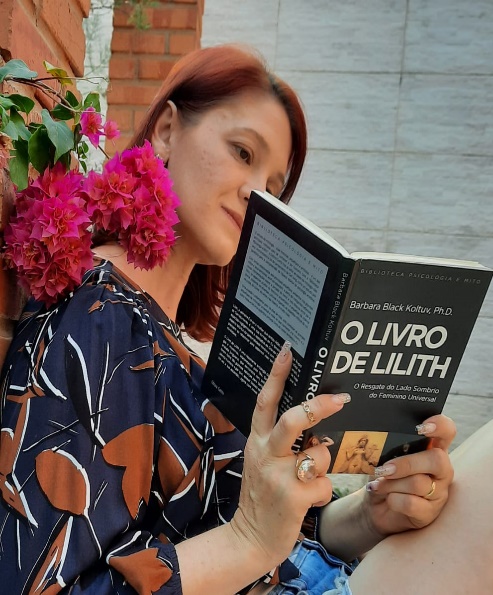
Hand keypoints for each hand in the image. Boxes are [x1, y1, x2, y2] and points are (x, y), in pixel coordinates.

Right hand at [230, 345, 349, 568]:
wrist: (250, 538)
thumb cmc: (263, 495)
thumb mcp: (264, 462)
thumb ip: (285, 443)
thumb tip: (319, 430)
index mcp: (257, 441)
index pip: (265, 402)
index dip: (276, 375)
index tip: (287, 350)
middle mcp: (265, 454)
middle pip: (293, 420)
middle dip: (318, 408)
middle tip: (340, 399)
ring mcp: (279, 476)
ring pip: (319, 453)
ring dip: (323, 464)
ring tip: (309, 479)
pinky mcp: (294, 497)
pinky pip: (325, 483)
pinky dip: (324, 491)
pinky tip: (310, 499)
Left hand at [363, 414, 455, 537]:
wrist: (376, 508)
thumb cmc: (384, 477)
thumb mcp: (385, 459)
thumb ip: (389, 449)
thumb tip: (381, 444)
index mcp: (432, 449)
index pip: (446, 431)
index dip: (439, 426)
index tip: (421, 427)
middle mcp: (441, 469)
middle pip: (437, 459)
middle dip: (407, 464)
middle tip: (385, 469)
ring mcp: (439, 492)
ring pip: (419, 483)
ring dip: (392, 484)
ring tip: (379, 485)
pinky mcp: (430, 513)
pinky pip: (412, 503)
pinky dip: (394, 500)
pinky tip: (387, 499)